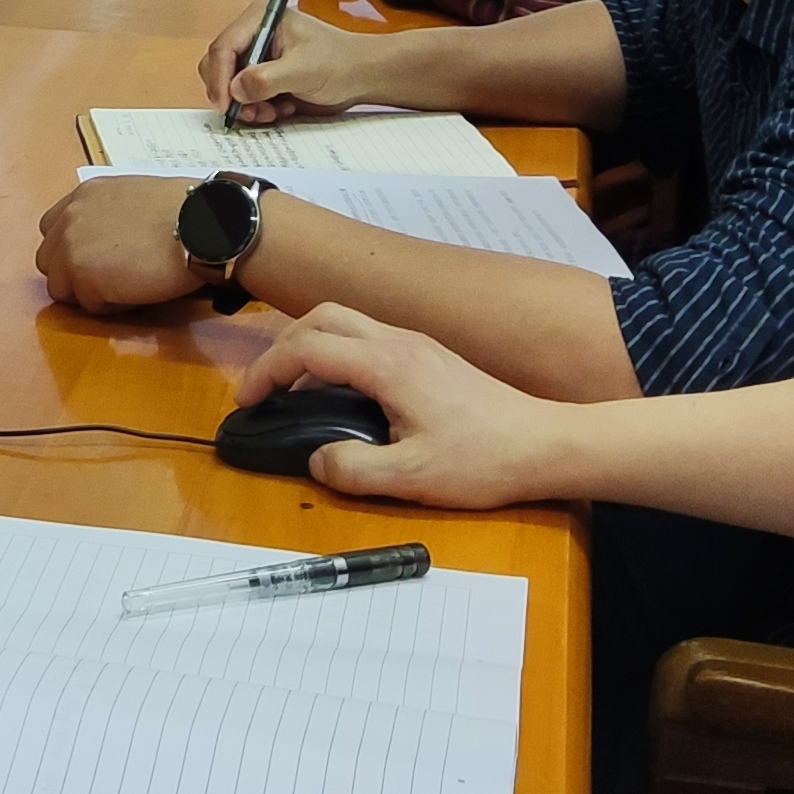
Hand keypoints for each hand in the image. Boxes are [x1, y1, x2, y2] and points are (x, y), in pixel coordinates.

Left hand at [34, 176, 207, 312]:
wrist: (202, 224)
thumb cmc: (186, 212)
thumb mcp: (136, 197)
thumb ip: (111, 214)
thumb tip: (111, 238)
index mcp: (84, 195)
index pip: (53, 228)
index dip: (74, 249)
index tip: (97, 258)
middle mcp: (70, 217)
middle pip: (49, 260)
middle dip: (75, 273)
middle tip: (111, 278)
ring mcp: (71, 248)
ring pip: (60, 287)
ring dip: (89, 291)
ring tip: (126, 285)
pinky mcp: (83, 277)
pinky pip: (88, 305)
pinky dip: (111, 305)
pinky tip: (138, 290)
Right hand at [195, 14, 383, 118]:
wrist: (361, 76)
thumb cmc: (339, 62)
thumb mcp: (303, 70)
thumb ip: (266, 79)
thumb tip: (235, 90)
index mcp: (261, 17)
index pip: (224, 46)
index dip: (220, 77)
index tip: (226, 105)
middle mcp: (253, 33)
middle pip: (219, 65)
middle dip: (232, 94)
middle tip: (250, 113)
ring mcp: (257, 55)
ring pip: (229, 85)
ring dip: (247, 104)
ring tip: (273, 111)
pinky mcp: (262, 75)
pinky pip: (243, 96)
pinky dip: (257, 108)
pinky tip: (281, 108)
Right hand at [235, 305, 578, 506]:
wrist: (546, 444)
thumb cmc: (482, 460)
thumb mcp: (412, 478)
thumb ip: (353, 469)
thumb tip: (315, 461)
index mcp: (387, 364)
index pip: (308, 347)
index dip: (267, 370)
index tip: (247, 401)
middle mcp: (399, 341)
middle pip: (323, 316)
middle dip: (282, 345)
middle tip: (264, 387)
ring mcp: (417, 345)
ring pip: (347, 321)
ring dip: (310, 346)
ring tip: (294, 391)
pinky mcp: (431, 356)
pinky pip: (367, 337)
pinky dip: (337, 353)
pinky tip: (341, 393)